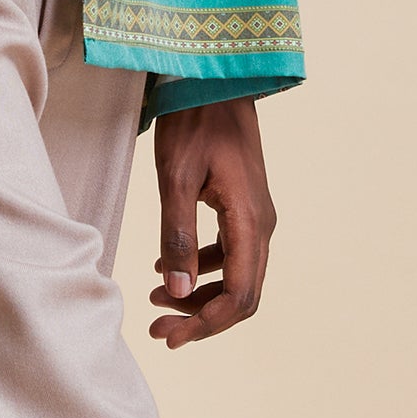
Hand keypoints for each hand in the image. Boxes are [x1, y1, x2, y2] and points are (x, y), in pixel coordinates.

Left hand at [148, 98, 276, 348]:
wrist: (215, 82)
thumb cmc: (194, 123)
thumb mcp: (175, 179)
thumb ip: (176, 237)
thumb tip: (175, 292)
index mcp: (250, 221)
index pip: (240, 295)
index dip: (206, 324)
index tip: (169, 336)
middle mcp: (261, 225)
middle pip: (242, 294)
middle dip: (201, 318)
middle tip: (159, 330)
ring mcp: (255, 217)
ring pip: (236, 277)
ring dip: (199, 296)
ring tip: (155, 299)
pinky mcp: (243, 208)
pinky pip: (230, 254)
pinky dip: (202, 269)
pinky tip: (166, 267)